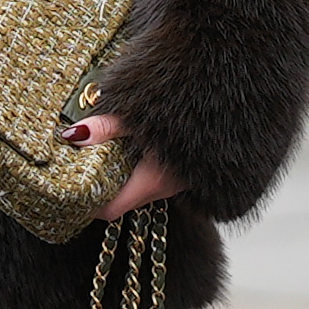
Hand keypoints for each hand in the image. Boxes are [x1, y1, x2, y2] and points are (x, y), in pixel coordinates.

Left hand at [62, 115, 186, 220]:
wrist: (237, 97)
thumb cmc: (189, 104)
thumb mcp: (140, 112)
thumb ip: (106, 126)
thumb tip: (72, 134)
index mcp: (153, 181)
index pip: (111, 210)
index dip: (89, 204)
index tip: (73, 188)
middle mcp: (168, 189)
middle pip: (125, 199)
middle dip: (104, 185)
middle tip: (84, 166)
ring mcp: (183, 182)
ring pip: (143, 188)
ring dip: (124, 175)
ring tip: (106, 152)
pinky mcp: (193, 171)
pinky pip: (159, 178)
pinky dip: (142, 168)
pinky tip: (136, 145)